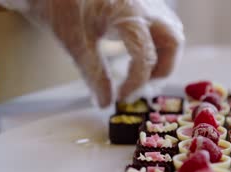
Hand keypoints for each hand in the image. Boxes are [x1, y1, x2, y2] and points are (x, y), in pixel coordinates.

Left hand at [0, 0, 184, 106]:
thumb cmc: (58, 5)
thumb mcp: (75, 43)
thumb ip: (94, 75)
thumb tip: (106, 103)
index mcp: (129, 15)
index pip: (146, 58)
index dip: (136, 84)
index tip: (120, 98)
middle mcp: (144, 6)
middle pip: (172, 42)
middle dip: (162, 69)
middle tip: (141, 85)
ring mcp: (144, 1)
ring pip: (170, 31)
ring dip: (162, 55)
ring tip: (139, 71)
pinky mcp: (138, 2)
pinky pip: (158, 23)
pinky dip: (154, 42)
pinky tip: (133, 52)